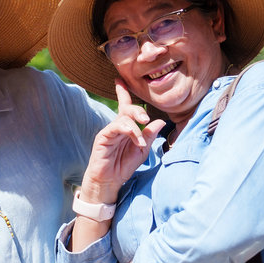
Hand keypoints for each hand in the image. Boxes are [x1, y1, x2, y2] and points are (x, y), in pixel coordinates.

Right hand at [82, 83, 164, 203]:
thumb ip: (150, 136)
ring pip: (123, 117)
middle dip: (138, 110)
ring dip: (136, 126)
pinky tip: (135, 140)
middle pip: (127, 109)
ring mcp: (109, 131)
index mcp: (126, 128)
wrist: (109, 181)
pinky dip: (129, 131)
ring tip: (141, 141)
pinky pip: (117, 127)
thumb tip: (160, 121)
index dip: (123, 93)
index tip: (119, 81)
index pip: (125, 106)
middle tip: (146, 119)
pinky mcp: (103, 137)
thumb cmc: (124, 166)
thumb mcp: (142, 150)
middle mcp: (117, 126)